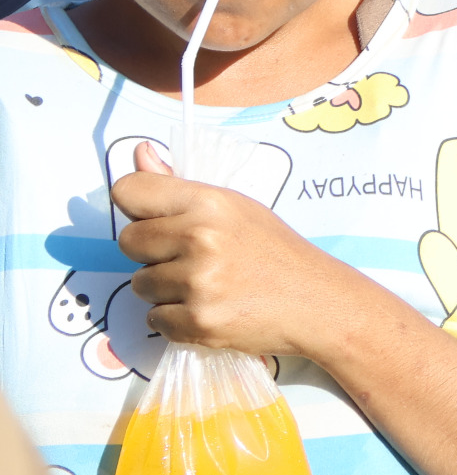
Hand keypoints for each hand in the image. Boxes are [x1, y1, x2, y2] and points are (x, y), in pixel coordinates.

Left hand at [113, 144, 371, 359]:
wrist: (311, 299)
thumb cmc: (271, 249)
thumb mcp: (233, 206)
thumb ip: (178, 185)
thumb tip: (139, 152)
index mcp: (209, 202)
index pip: (131, 191)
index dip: (135, 205)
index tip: (152, 216)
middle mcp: (200, 238)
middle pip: (127, 241)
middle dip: (150, 251)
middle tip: (189, 256)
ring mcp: (197, 282)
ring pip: (139, 284)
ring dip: (163, 288)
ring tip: (205, 283)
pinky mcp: (196, 321)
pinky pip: (154, 319)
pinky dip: (175, 318)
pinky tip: (208, 306)